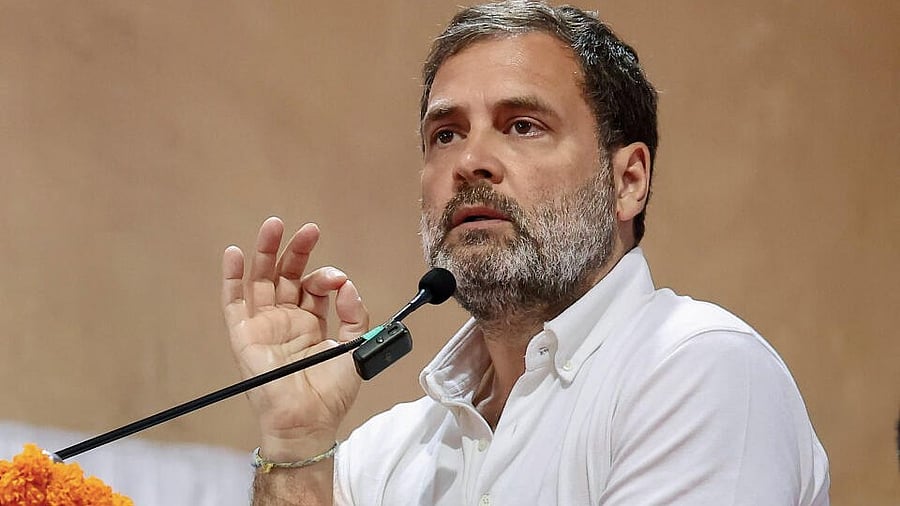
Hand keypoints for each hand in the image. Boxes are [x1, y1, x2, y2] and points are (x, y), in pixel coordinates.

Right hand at [221, 217, 366, 456]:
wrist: (307, 420)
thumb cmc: (330, 392)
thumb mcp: (354, 348)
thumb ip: (354, 315)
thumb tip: (346, 285)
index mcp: (312, 322)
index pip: (316, 287)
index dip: (327, 277)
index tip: (338, 281)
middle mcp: (287, 319)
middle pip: (288, 275)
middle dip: (298, 251)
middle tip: (309, 230)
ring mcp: (264, 325)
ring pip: (261, 280)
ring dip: (266, 252)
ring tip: (273, 226)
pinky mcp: (244, 335)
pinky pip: (233, 302)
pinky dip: (231, 277)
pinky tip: (234, 254)